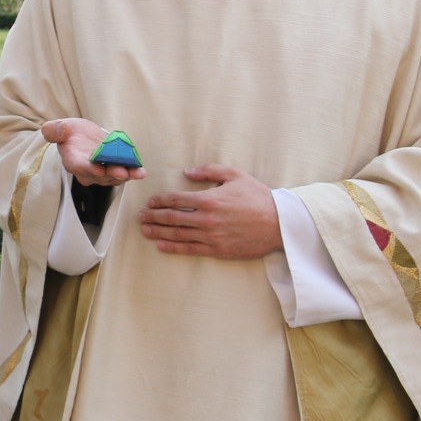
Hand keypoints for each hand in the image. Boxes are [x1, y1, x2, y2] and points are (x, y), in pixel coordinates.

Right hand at [40, 118, 145, 185]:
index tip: (98, 169)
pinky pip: (125, 173)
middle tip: (121, 172)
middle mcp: (87, 172)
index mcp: (72, 160)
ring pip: (114, 177)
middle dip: (112, 174)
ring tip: (136, 172)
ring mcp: (103, 174)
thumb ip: (55, 129)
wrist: (84, 138)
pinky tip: (141, 171)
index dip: (88, 169)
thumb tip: (58, 130)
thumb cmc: (71, 133)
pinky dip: (133, 172)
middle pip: (100, 175)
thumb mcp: (61, 127)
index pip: (79, 167)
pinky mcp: (115, 170)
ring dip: (126, 175)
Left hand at [139, 164, 281, 258]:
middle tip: (140, 216)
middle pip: (171, 217)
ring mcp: (211, 236)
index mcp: (209, 199)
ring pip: (177, 234)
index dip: (159, 200)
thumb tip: (187, 172)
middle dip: (153, 216)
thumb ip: (209, 170)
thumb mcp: (235, 175)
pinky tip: (161, 245)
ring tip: (145, 230)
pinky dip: (173, 247)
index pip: (175, 199)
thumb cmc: (258, 197)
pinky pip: (190, 249)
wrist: (279, 223)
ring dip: (158, 232)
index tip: (150, 201)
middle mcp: (207, 218)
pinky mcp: (218, 249)